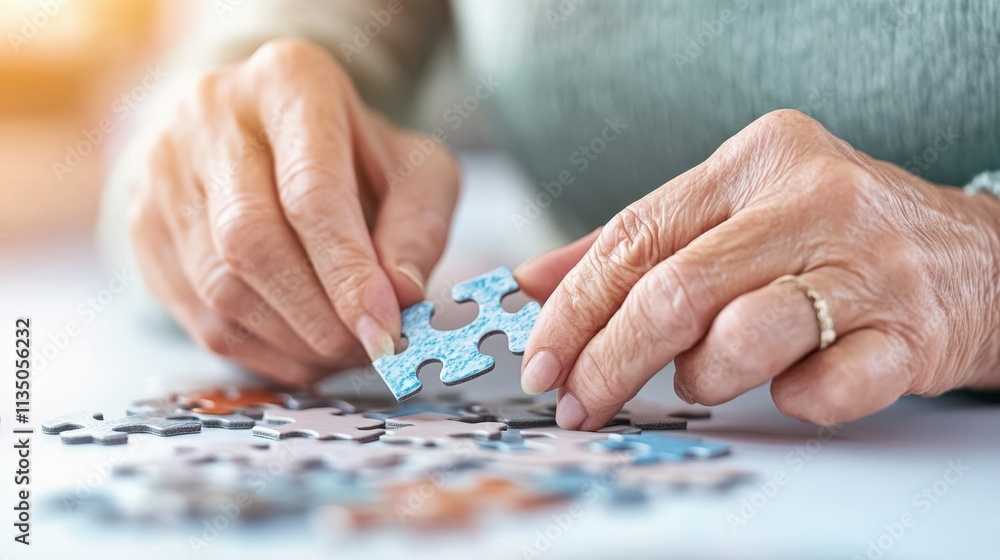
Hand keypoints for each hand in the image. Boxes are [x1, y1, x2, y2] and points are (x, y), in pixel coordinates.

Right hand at [129, 39, 458, 383]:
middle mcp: (211, 116)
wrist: (263, 132)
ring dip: (291, 340)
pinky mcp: (142, 225)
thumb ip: (418, 226)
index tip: (384, 327)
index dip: (348, 271)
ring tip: (342, 350)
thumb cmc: (352, 155)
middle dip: (318, 316)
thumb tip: (401, 294)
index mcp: (290, 83)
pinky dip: (260, 351)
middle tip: (367, 348)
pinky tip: (301, 352)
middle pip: (252, 240)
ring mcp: (164, 171)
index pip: (311, 191)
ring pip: (220, 285)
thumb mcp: (413, 169)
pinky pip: (199, 315)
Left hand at [517, 109, 999, 428]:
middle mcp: (812, 202)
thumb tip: (534, 284)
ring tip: (703, 377)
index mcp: (756, 160)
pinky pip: (822, 388)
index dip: (574, 307)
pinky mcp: (909, 334)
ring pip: (742, 339)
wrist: (977, 257)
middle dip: (609, 361)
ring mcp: (867, 267)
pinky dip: (790, 400)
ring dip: (702, 378)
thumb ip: (638, 242)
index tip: (541, 359)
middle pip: (676, 292)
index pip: (636, 236)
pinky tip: (791, 384)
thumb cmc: (832, 236)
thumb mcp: (736, 210)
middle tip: (579, 404)